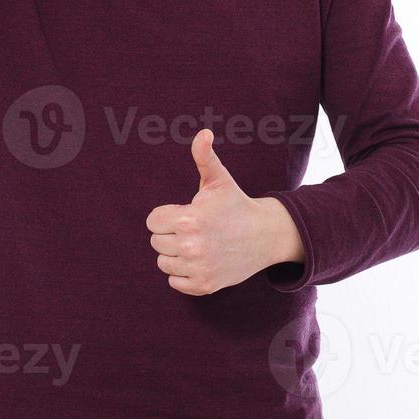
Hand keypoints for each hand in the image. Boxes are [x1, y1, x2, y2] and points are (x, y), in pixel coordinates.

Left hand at [146, 129, 305, 296]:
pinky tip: (200, 260)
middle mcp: (191, 246)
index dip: (166, 215)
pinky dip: (183, 273)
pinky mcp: (204, 285)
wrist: (265, 236)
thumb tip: (204, 133)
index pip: (152, 221)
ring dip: (175, 254)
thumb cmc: (235, 204)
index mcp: (190, 218)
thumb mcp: (219, 179)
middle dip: (171, 233)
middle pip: (156, 242)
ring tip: (197, 243)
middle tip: (193, 228)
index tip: (185, 213)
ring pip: (163, 262)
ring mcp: (199, 268)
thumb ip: (204, 156)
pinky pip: (174, 282)